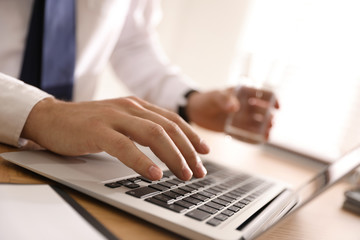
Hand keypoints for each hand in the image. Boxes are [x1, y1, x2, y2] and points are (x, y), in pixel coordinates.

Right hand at [21, 97, 209, 180]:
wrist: (51, 118)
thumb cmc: (88, 124)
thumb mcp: (121, 121)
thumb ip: (142, 128)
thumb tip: (168, 146)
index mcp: (137, 105)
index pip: (172, 120)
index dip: (191, 136)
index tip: (204, 152)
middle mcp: (130, 107)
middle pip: (168, 128)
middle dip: (188, 151)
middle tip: (199, 170)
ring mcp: (114, 116)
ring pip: (153, 134)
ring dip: (173, 156)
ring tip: (184, 174)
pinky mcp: (97, 130)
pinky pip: (125, 146)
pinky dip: (142, 161)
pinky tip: (154, 174)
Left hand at [186, 87, 278, 141]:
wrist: (195, 111)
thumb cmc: (206, 99)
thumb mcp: (214, 97)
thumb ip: (224, 99)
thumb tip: (235, 107)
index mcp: (244, 94)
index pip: (264, 95)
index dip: (273, 100)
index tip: (276, 107)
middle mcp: (246, 106)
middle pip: (263, 112)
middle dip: (268, 117)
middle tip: (269, 123)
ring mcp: (242, 119)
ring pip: (257, 124)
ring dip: (263, 129)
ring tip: (266, 135)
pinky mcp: (236, 129)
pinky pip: (247, 134)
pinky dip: (253, 138)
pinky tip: (258, 141)